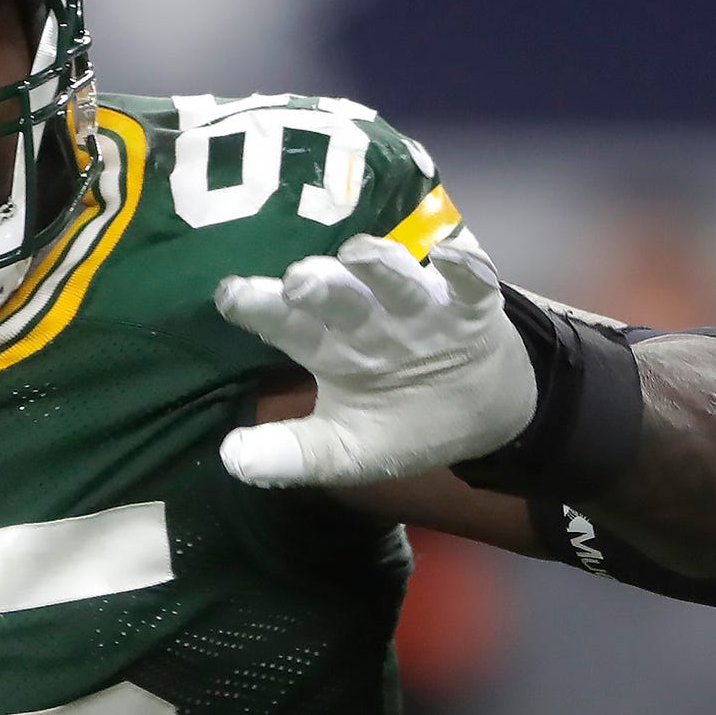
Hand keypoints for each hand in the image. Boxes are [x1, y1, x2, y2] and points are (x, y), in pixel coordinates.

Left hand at [214, 232, 537, 487]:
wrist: (484, 419)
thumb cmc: (404, 423)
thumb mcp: (345, 450)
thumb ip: (293, 454)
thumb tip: (231, 460)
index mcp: (330, 349)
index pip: (287, 324)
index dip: (259, 307)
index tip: (232, 296)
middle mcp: (368, 320)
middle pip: (338, 293)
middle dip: (319, 281)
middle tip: (300, 281)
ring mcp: (420, 310)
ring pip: (396, 278)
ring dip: (379, 264)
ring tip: (358, 254)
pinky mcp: (472, 310)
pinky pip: (470, 283)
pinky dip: (464, 265)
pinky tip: (449, 255)